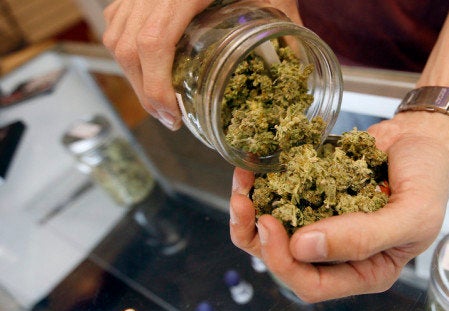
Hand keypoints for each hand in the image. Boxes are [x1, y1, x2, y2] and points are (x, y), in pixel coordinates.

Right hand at [102, 0, 300, 129]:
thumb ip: (286, 24)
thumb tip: (298, 66)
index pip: (155, 41)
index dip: (156, 85)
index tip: (171, 114)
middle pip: (128, 45)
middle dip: (143, 90)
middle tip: (168, 117)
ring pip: (116, 35)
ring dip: (132, 74)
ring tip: (157, 99)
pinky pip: (117, 20)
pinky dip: (126, 49)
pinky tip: (145, 67)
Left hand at [229, 111, 448, 302]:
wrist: (424, 137)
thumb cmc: (429, 179)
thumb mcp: (412, 215)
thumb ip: (364, 237)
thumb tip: (304, 247)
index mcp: (365, 269)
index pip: (313, 284)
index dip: (285, 263)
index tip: (271, 227)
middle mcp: (337, 251)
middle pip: (284, 261)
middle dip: (258, 237)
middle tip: (247, 205)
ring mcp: (321, 220)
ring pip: (273, 232)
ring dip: (250, 212)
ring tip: (241, 187)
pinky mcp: (311, 192)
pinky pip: (278, 197)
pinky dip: (260, 186)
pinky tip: (251, 170)